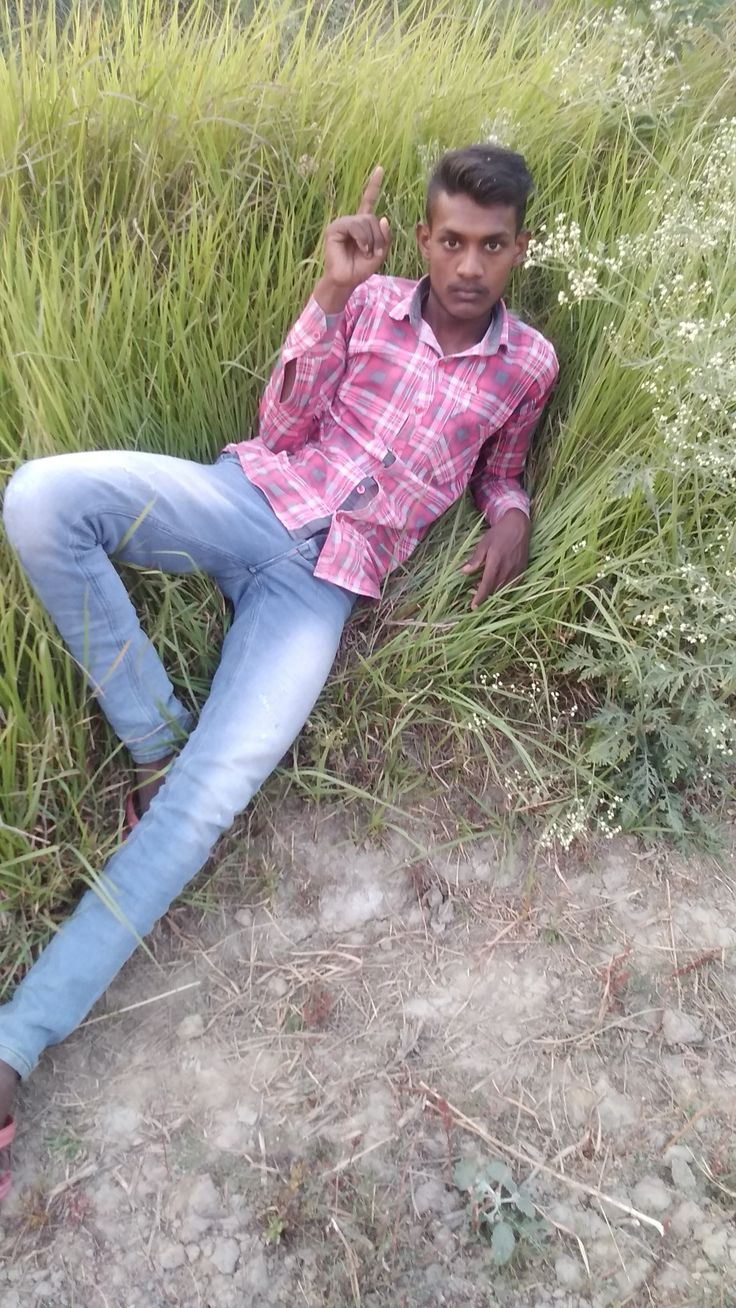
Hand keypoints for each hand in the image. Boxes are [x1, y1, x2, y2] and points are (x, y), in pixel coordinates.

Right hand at [315, 167, 390, 311]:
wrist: (346, 280)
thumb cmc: (360, 268)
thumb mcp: (379, 253)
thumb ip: (385, 237)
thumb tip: (383, 218)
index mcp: (362, 224)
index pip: (368, 200)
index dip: (373, 185)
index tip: (380, 169)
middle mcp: (352, 221)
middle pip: (373, 218)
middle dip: (378, 236)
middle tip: (373, 252)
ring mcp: (342, 223)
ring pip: (365, 221)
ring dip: (370, 239)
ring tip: (365, 252)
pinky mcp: (334, 228)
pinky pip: (355, 226)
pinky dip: (361, 238)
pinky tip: (360, 248)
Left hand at [461, 510, 530, 609]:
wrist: (518, 526)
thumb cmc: (499, 534)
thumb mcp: (484, 543)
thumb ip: (475, 559)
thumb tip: (464, 572)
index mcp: (496, 561)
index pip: (487, 584)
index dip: (480, 597)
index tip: (474, 606)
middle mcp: (507, 568)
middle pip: (495, 589)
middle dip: (485, 595)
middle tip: (473, 590)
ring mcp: (516, 570)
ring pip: (504, 588)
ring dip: (493, 591)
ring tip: (483, 585)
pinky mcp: (522, 570)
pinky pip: (512, 585)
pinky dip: (503, 588)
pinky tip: (496, 582)